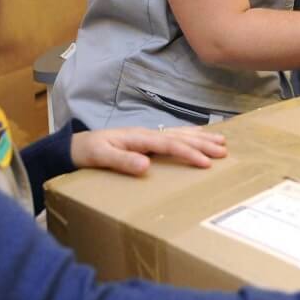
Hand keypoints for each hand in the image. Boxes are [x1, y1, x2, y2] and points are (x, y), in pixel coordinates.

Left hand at [69, 126, 226, 176]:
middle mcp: (146, 133)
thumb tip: (147, 166)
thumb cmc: (87, 152)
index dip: (189, 153)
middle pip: (180, 136)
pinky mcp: (145, 140)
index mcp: (139, 137)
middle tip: (225, 151)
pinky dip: (189, 136)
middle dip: (203, 143)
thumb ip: (123, 161)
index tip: (207, 163)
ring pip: (180, 134)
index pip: (170, 145)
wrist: (74, 147)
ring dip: (201, 138)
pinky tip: (198, 136)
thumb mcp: (101, 158)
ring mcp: (147, 135)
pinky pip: (173, 136)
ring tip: (222, 142)